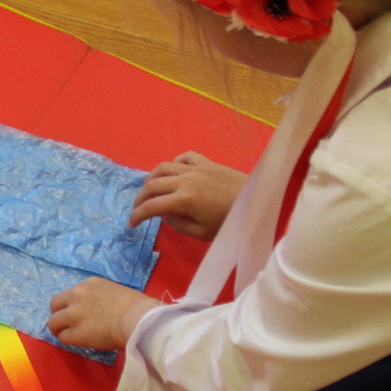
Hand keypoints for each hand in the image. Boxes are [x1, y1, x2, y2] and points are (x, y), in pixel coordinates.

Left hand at [48, 278, 161, 352]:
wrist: (139, 320)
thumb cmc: (138, 307)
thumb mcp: (116, 292)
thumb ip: (101, 298)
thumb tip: (100, 310)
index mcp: (90, 284)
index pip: (72, 293)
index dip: (73, 304)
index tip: (80, 312)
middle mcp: (77, 295)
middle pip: (55, 304)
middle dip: (59, 313)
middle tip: (66, 323)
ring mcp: (73, 314)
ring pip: (53, 322)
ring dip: (59, 329)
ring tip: (67, 334)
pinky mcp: (75, 332)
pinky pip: (63, 337)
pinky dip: (69, 340)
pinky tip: (77, 342)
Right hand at [129, 151, 245, 239]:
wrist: (259, 203)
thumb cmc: (231, 222)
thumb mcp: (202, 233)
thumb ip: (178, 224)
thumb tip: (165, 214)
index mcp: (184, 199)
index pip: (151, 206)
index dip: (137, 215)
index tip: (131, 224)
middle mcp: (185, 180)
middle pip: (152, 185)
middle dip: (140, 199)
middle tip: (138, 210)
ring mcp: (196, 168)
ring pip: (163, 167)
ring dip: (151, 179)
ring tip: (149, 190)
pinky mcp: (207, 163)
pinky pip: (184, 157)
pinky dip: (174, 163)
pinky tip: (174, 173)